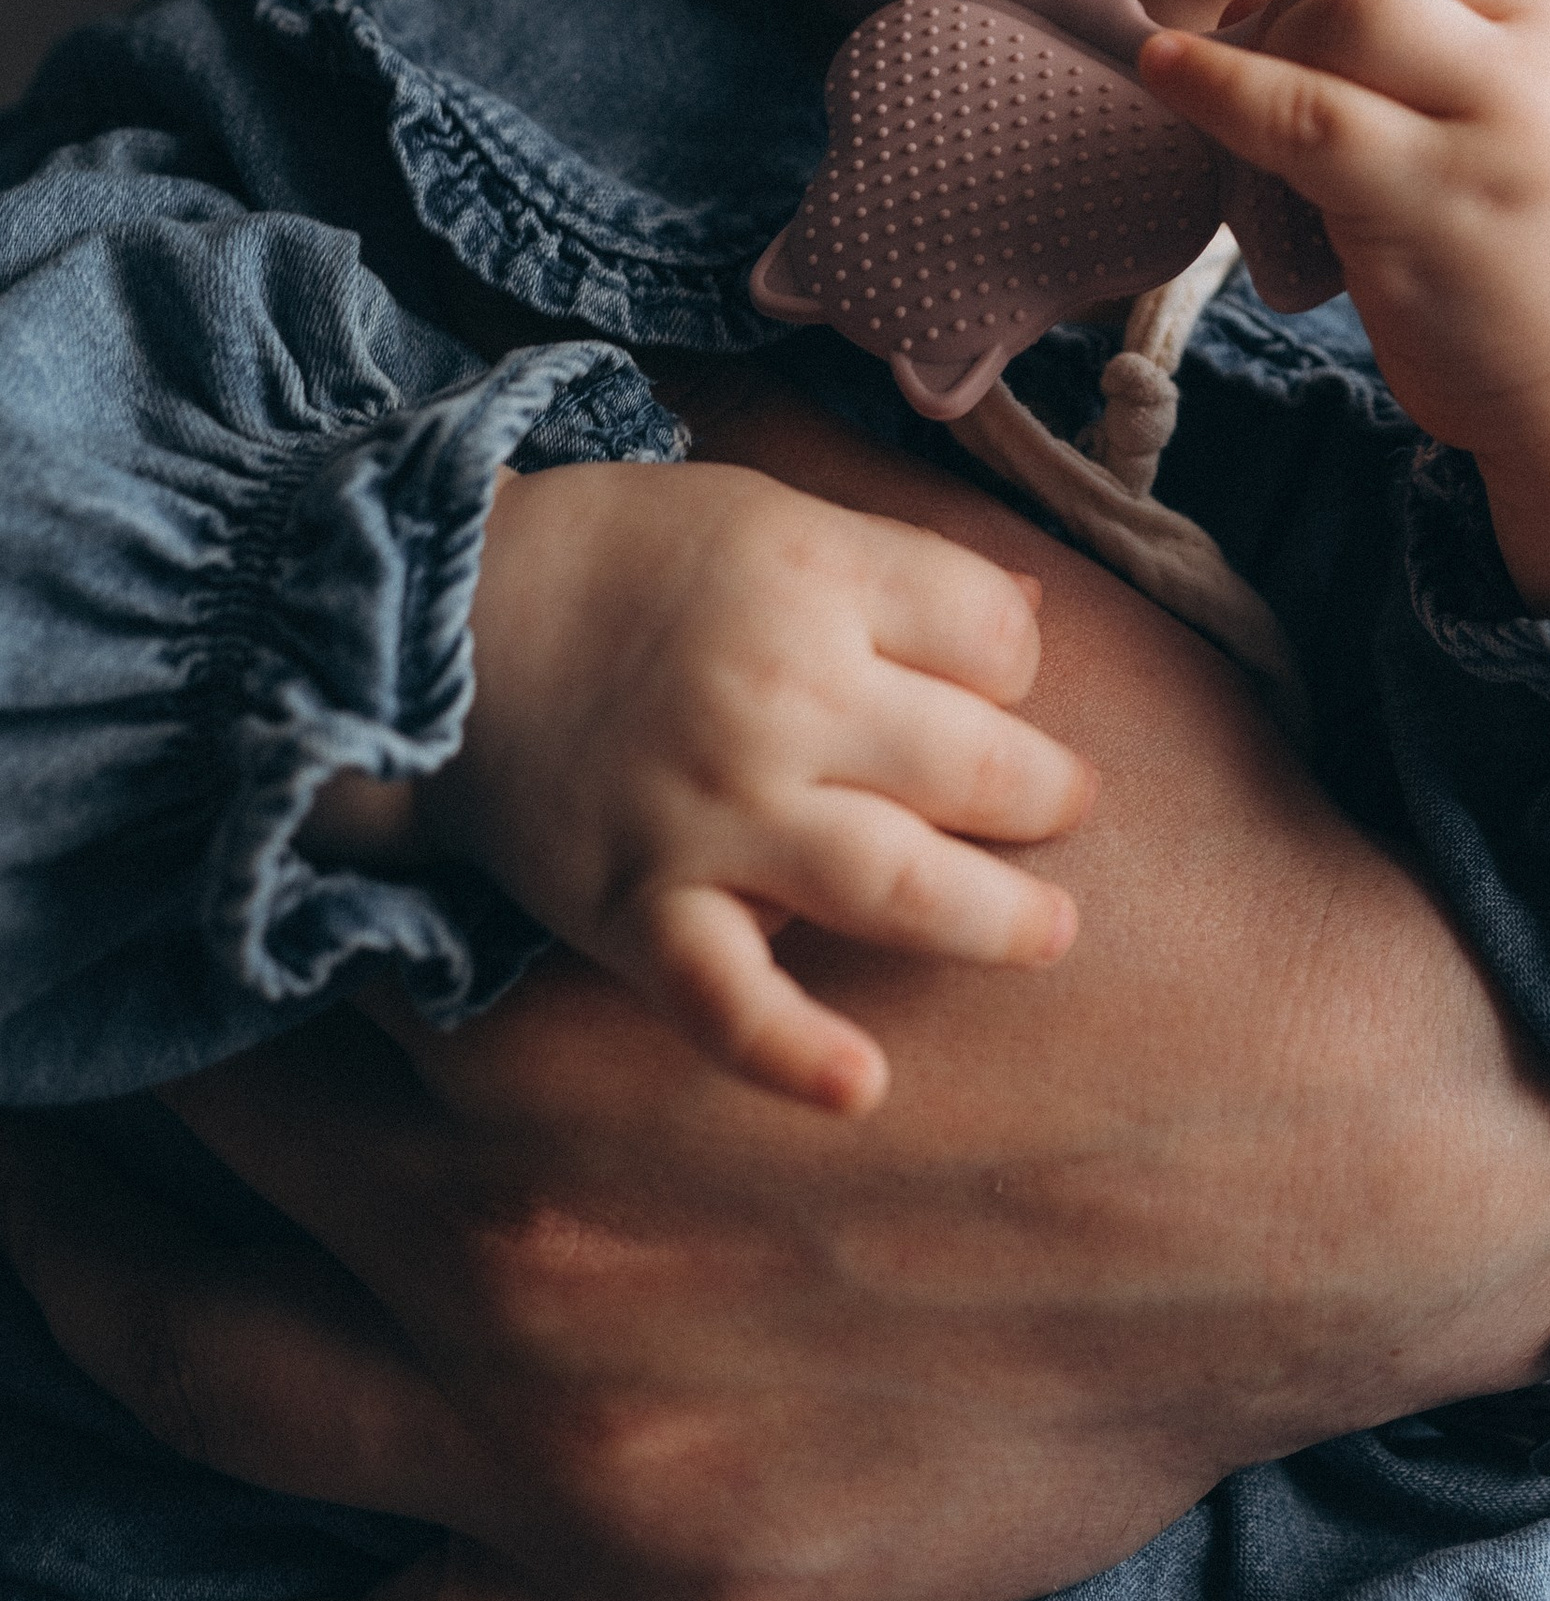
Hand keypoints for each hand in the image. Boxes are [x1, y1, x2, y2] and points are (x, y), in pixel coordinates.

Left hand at [3, 391, 1549, 1600]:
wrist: (1378, 1128)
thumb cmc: (1180, 871)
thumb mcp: (981, 626)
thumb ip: (789, 499)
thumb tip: (655, 392)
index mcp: (579, 963)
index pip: (297, 910)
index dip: (233, 858)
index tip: (197, 834)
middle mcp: (523, 1220)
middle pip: (220, 1149)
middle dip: (129, 1090)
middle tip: (69, 1046)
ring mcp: (586, 1443)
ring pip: (238, 1398)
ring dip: (116, 1315)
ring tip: (64, 1245)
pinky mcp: (682, 1600)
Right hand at [314, 461, 1090, 1112]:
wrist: (439, 614)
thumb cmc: (630, 559)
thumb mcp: (777, 515)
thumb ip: (904, 570)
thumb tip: (1033, 621)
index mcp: (818, 580)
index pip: (993, 642)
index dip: (1012, 667)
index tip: (988, 686)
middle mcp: (781, 698)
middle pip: (974, 763)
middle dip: (1045, 794)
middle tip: (1060, 806)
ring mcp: (712, 814)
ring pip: (896, 882)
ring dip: (994, 918)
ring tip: (1051, 935)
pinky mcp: (639, 907)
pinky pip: (724, 996)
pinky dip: (790, 1051)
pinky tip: (862, 1084)